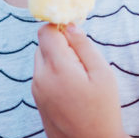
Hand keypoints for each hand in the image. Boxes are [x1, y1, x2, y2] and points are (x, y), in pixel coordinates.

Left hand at [32, 23, 129, 137]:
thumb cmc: (103, 111)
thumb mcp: (102, 74)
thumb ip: (84, 46)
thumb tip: (70, 26)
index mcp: (56, 67)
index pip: (46, 31)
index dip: (60, 28)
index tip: (75, 38)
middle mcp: (40, 77)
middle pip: (43, 45)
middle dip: (60, 47)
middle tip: (82, 63)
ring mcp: (36, 90)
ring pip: (42, 61)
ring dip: (56, 61)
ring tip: (78, 80)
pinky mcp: (37, 100)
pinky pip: (41, 76)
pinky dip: (53, 75)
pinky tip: (71, 91)